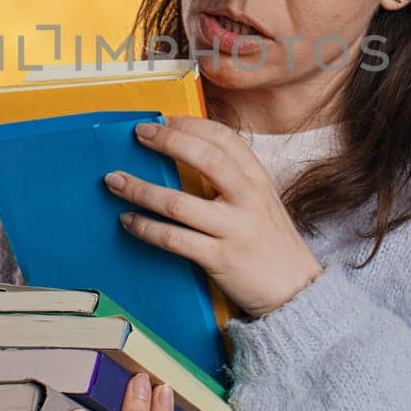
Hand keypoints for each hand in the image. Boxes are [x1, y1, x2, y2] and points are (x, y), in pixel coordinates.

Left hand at [105, 115, 323, 317]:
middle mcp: (247, 199)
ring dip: (140, 189)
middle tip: (137, 134)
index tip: (163, 119)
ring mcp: (234, 229)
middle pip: (204, 159)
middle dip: (167, 142)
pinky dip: (146, 228)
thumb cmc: (271, 243)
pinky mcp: (219, 259)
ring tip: (114, 181)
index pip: (224, 139)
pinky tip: (128, 220)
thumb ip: (233, 180)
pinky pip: (174, 239)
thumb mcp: (261, 202)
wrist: (297, 292)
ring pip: (178, 203)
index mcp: (258, 180)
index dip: (191, 125)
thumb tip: (186, 155)